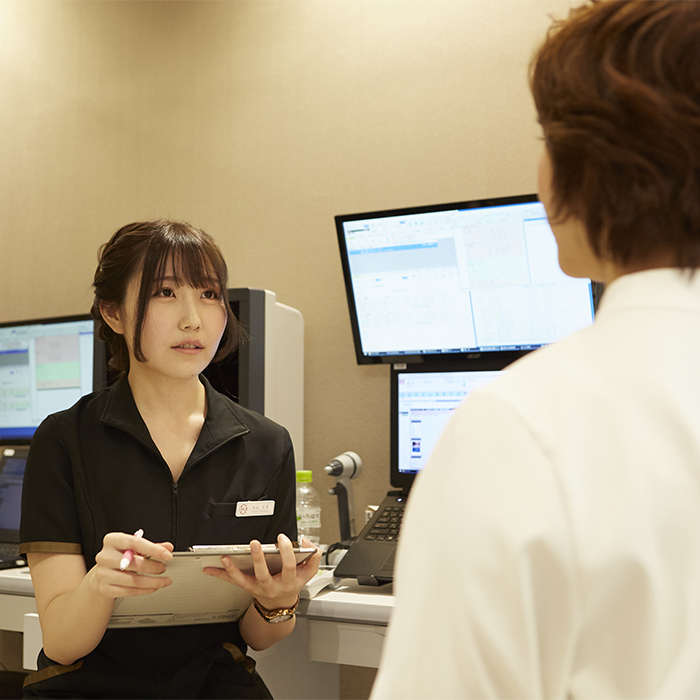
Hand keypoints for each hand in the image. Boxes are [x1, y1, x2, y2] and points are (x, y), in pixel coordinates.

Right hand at [91, 532, 173, 599]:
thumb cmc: (120, 556)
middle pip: (136, 563)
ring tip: (163, 580)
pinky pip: (129, 591)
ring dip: (153, 581)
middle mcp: (105, 556)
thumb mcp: (134, 547)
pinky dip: (145, 590)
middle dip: (154, 567)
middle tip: (163, 568)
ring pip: (134, 580)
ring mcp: (103, 574)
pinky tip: (153, 587)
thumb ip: (152, 546)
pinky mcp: (105, 588)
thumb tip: (168, 548)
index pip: (136, 543)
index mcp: (112, 540)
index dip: (154, 550)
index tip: (168, 555)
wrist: (102, 572)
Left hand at [203, 533, 321, 609]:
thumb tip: (307, 543)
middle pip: (263, 574)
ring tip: (225, 557)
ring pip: (243, 581)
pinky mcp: (246, 587)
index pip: (288, 567)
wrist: (280, 604)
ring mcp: (257, 588)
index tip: (282, 539)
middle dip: (259, 559)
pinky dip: (220, 574)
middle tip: (255, 544)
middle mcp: (271, 587)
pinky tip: (209, 568)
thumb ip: (314, 557)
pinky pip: (232, 581)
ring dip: (232, 570)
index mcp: (288, 582)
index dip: (286, 552)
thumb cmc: (292, 583)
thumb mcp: (308, 573)